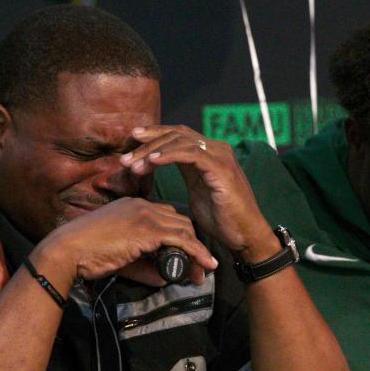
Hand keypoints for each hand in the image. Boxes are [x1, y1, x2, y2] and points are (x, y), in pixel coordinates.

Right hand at [34, 197, 217, 289]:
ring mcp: (145, 215)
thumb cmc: (87, 255)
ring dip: (197, 252)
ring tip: (202, 272)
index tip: (188, 258)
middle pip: (180, 222)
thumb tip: (164, 279)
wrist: (68, 250)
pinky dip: (197, 252)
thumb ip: (144, 267)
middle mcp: (142, 205)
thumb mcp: (121, 259)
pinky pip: (182, 239)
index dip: (181, 237)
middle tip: (199, 269)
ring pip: (185, 229)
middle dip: (193, 246)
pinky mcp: (148, 229)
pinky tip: (205, 265)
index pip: (167, 217)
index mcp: (133, 206)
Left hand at [120, 126, 278, 261]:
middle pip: (175, 134)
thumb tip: (162, 169)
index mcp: (209, 153)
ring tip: (132, 164)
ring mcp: (220, 156)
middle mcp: (216, 149)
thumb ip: (185, 175)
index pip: (176, 135)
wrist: (245, 236)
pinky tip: (152, 162)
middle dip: (147, 142)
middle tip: (124, 155)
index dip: (152, 136)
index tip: (130, 142)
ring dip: (152, 151)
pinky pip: (191, 154)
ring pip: (180, 141)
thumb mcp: (197, 192)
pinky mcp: (221, 168)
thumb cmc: (222, 219)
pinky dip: (169, 155)